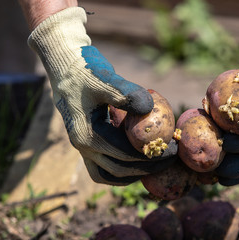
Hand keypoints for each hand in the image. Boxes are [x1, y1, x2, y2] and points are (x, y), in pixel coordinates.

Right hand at [28, 7, 176, 184]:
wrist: (65, 65)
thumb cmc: (85, 70)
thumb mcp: (105, 79)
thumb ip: (126, 93)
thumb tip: (150, 108)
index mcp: (86, 134)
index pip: (124, 154)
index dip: (152, 155)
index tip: (173, 150)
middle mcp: (82, 146)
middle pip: (119, 170)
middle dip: (148, 167)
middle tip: (171, 158)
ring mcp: (81, 147)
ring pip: (108, 174)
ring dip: (133, 174)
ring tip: (156, 165)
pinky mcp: (85, 143)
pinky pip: (102, 167)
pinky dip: (121, 170)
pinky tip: (138, 161)